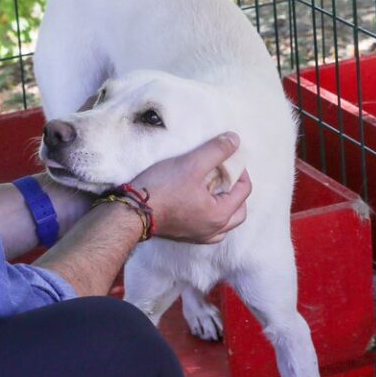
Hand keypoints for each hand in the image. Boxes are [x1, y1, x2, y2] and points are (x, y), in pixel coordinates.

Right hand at [130, 133, 251, 243]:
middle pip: (239, 212)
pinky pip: (208, 230)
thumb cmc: (163, 188)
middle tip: (225, 175)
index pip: (244, 191)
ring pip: (224, 224)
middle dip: (236, 192)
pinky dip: (211, 216)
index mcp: (220, 215)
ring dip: (226, 207)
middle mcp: (213, 231)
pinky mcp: (184, 236)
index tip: (228, 159)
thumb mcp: (192, 163)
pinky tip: (201, 204)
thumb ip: (216, 151)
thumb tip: (235, 140)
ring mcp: (199, 237)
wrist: (132, 212)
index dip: (240, 171)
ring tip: (215, 189)